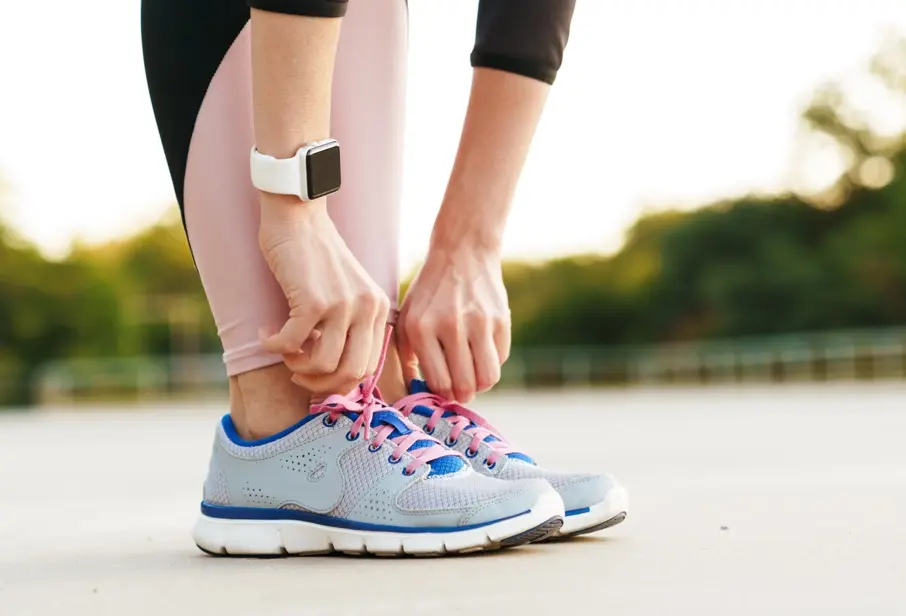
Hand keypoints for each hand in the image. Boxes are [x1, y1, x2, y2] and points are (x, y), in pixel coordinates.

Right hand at [258, 197, 389, 394]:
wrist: (298, 217)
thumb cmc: (315, 257)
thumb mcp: (347, 293)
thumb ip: (348, 327)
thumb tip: (331, 374)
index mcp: (379, 309)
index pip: (368, 369)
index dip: (338, 382)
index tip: (314, 374)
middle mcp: (367, 308)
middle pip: (350, 374)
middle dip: (319, 384)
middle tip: (296, 372)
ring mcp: (343, 304)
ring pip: (322, 365)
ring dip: (296, 366)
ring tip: (283, 349)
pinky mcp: (313, 300)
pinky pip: (291, 344)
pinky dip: (273, 345)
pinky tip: (265, 333)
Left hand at [397, 243, 510, 402]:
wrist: (462, 252)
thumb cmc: (430, 292)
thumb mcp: (408, 318)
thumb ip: (407, 356)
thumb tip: (417, 393)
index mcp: (422, 328)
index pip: (439, 383)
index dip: (443, 395)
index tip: (444, 392)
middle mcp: (450, 326)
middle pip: (465, 385)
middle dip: (463, 394)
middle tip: (461, 390)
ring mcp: (479, 322)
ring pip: (488, 377)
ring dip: (481, 384)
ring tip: (473, 375)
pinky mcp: (501, 319)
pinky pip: (501, 358)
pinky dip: (493, 362)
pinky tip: (482, 351)